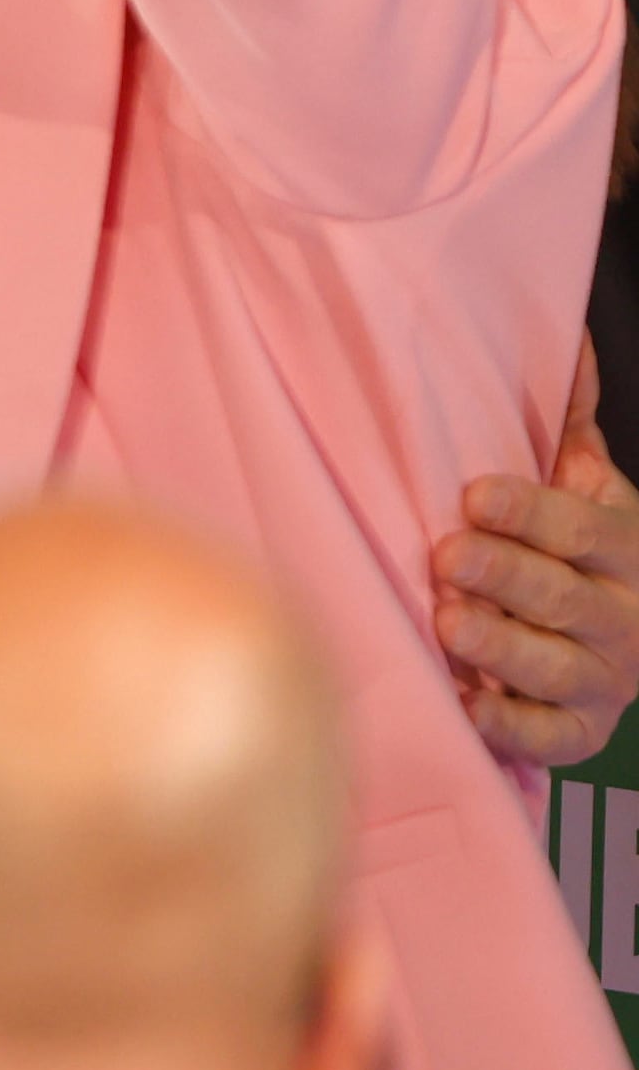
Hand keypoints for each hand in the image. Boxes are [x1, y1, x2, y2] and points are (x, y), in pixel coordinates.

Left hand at [442, 342, 638, 766]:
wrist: (625, 634)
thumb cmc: (576, 542)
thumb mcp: (586, 479)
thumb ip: (568, 417)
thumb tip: (568, 331)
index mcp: (624, 547)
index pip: (580, 529)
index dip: (532, 511)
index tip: (476, 494)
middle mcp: (621, 616)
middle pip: (563, 597)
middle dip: (506, 576)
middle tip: (447, 555)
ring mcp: (603, 679)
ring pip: (553, 667)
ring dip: (501, 648)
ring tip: (448, 623)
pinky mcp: (577, 732)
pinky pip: (545, 737)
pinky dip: (506, 726)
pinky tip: (464, 706)